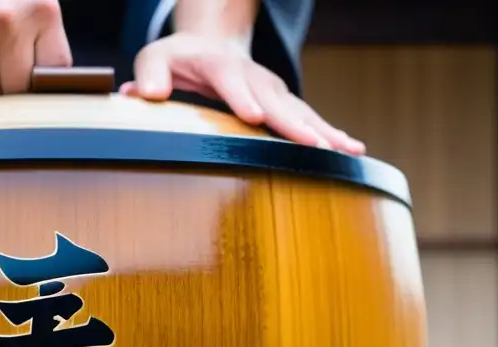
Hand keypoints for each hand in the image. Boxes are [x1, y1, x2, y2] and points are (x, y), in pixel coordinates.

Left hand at [121, 33, 364, 155]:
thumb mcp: (155, 59)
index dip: (242, 98)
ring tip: (345, 150)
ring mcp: (271, 89)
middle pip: (275, 100)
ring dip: (323, 131)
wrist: (209, 45)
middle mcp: (252, 77)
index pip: (230, 81)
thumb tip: (144, 94)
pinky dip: (331, 133)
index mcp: (219, 66)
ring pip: (299, 111)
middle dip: (294, 123)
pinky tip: (352, 150)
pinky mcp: (282, 102)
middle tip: (313, 143)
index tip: (253, 116)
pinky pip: (309, 118)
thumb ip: (149, 75)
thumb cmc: (177, 59)